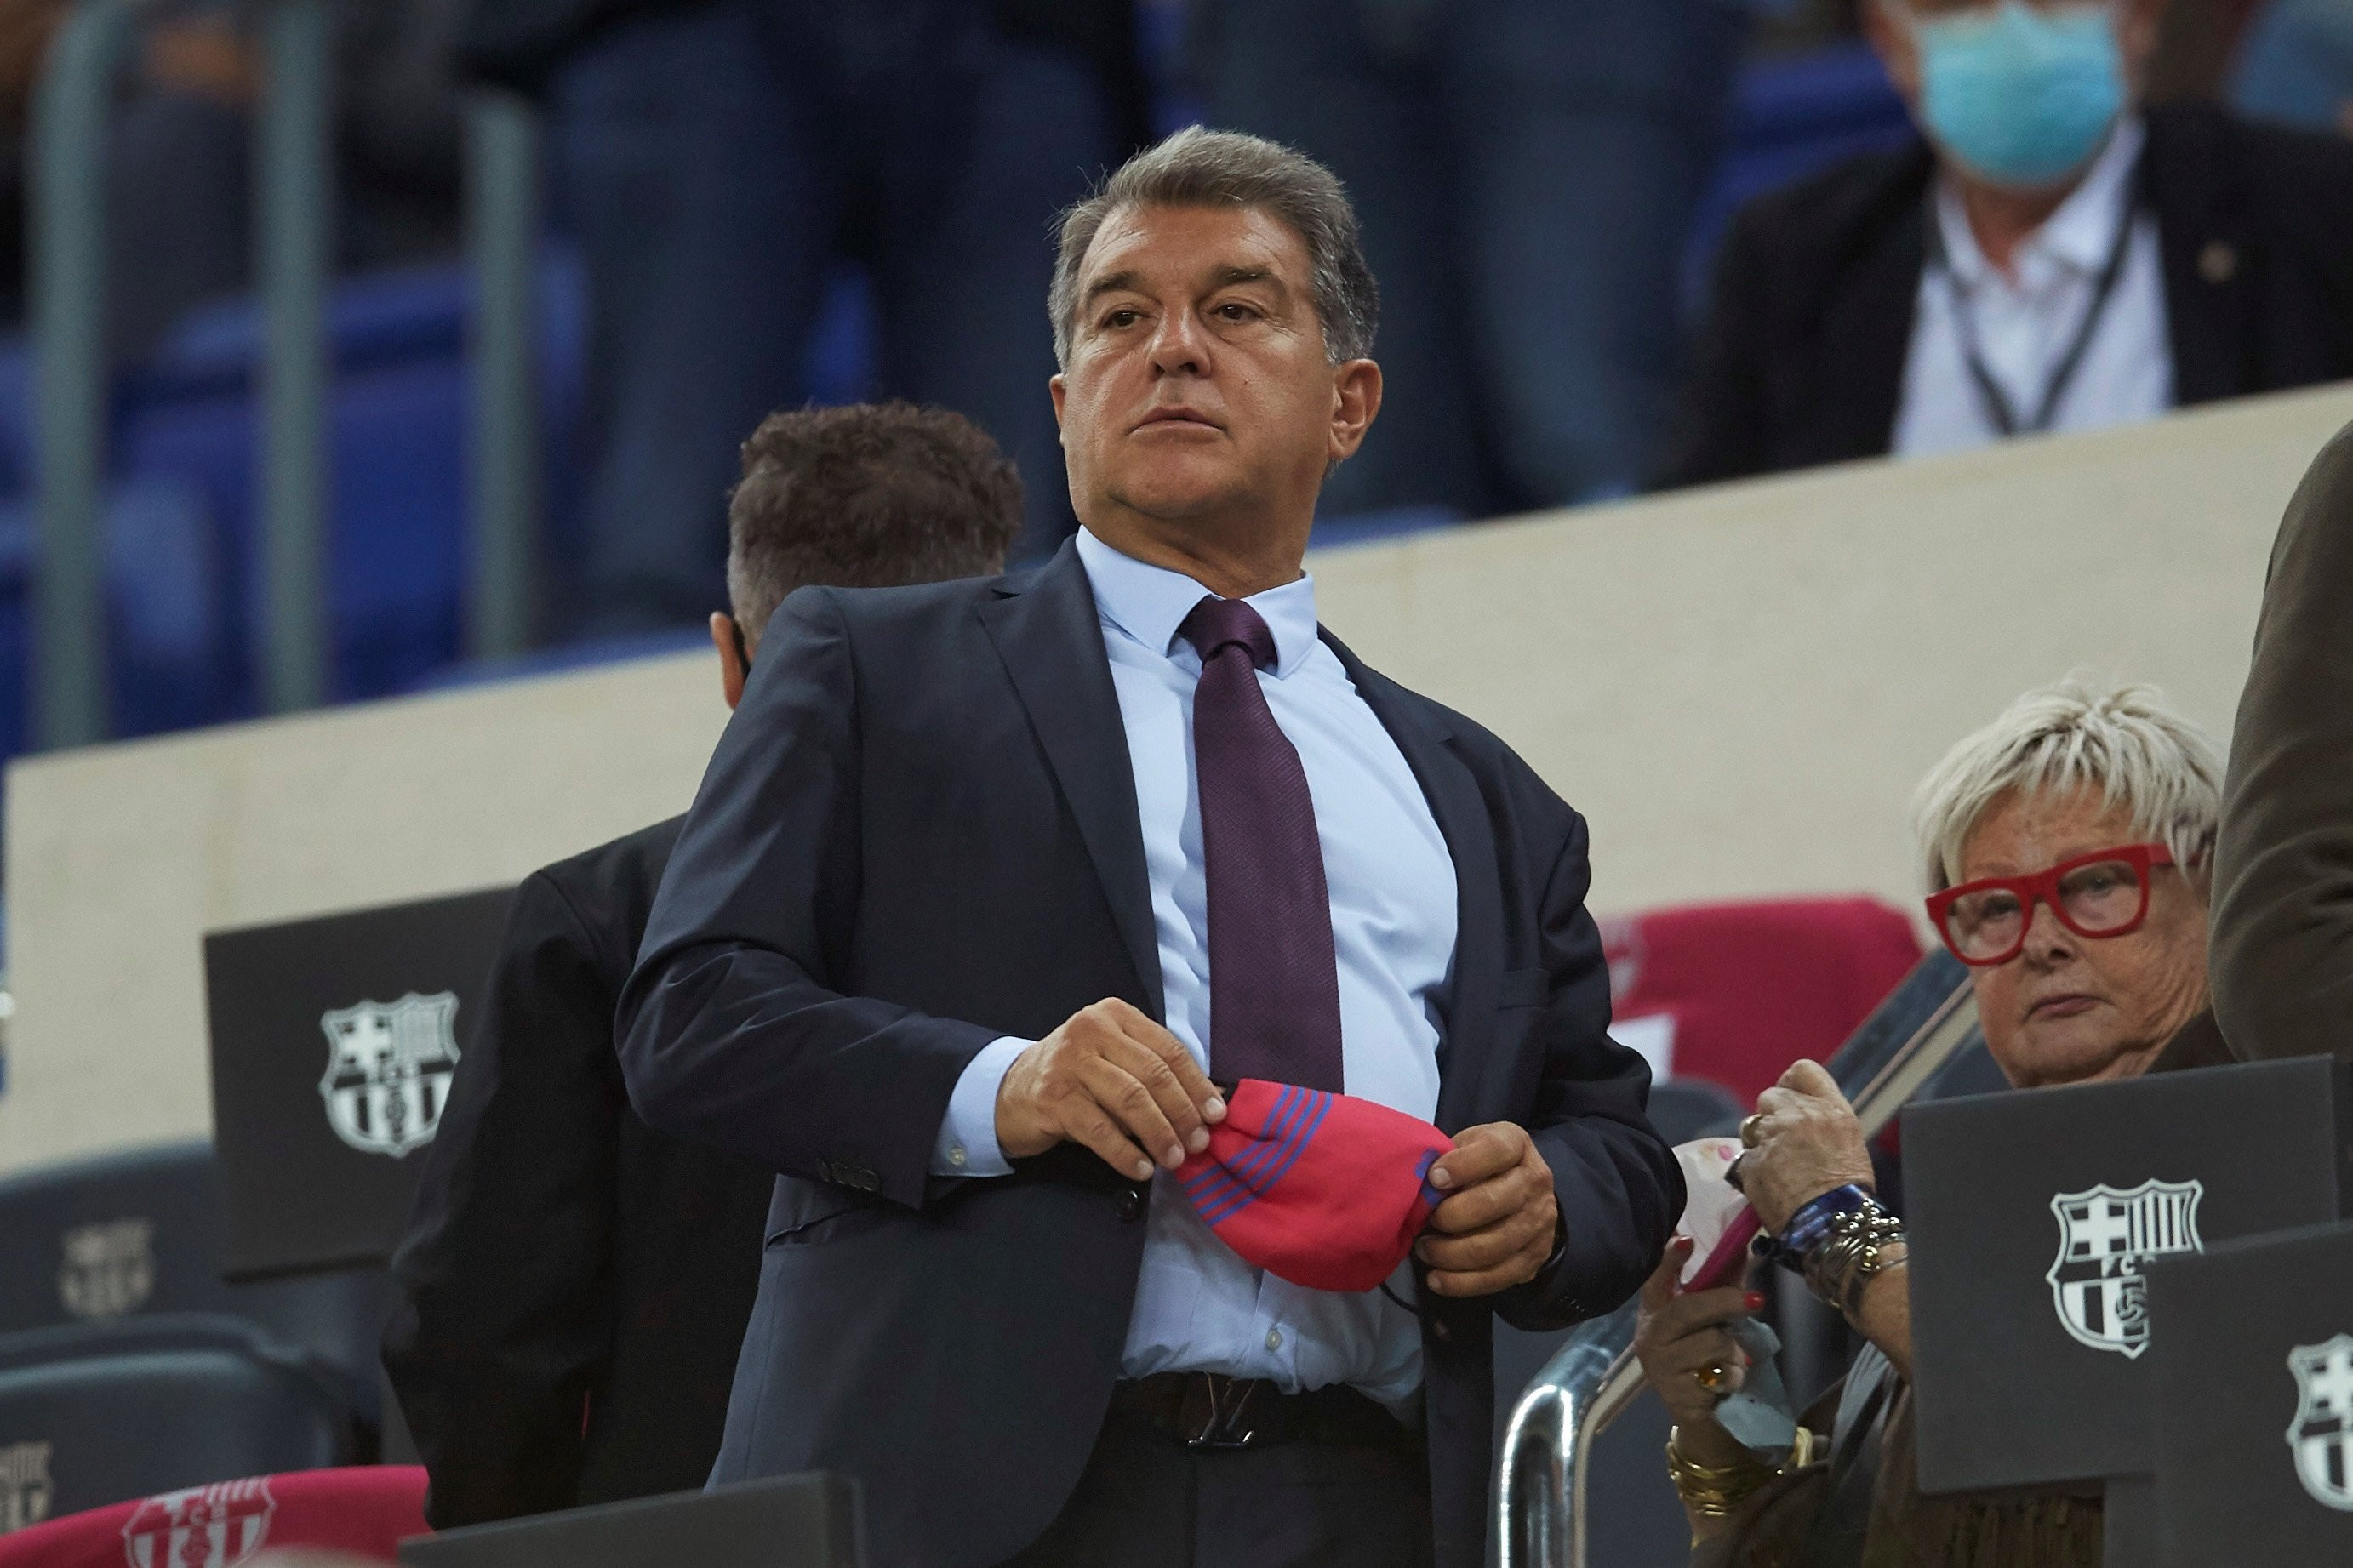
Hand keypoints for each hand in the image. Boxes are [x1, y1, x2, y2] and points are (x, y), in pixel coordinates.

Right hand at [995, 999, 1225, 1179]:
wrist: (1011, 1090)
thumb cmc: (1076, 1076)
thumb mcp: (1115, 1060)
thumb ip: (1155, 1073)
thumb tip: (1211, 1103)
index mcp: (1115, 1015)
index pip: (1169, 1049)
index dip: (1197, 1084)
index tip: (1216, 1115)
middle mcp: (1091, 1030)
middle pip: (1153, 1074)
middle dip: (1182, 1112)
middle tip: (1198, 1143)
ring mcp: (1069, 1062)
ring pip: (1130, 1099)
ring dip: (1159, 1133)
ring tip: (1175, 1158)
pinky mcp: (1053, 1097)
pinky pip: (1099, 1130)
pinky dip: (1125, 1153)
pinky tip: (1141, 1168)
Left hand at [1415, 1122, 1558, 1295]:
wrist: (1522, 1193)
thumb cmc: (1479, 1165)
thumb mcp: (1465, 1146)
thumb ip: (1445, 1158)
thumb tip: (1417, 1185)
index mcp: (1516, 1145)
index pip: (1495, 1150)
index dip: (1462, 1165)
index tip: (1433, 1179)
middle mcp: (1536, 1181)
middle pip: (1494, 1202)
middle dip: (1451, 1217)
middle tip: (1425, 1222)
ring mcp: (1540, 1222)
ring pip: (1494, 1246)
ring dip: (1451, 1253)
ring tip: (1424, 1251)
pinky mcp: (1535, 1258)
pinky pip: (1498, 1277)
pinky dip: (1462, 1283)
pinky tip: (1437, 1279)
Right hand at [1633, 1238, 1767, 1428]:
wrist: (1691, 1406)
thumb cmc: (1699, 1351)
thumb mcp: (1707, 1318)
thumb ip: (1721, 1285)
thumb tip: (1742, 1248)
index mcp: (1655, 1309)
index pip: (1657, 1278)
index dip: (1670, 1259)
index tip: (1686, 1239)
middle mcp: (1650, 1334)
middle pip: (1689, 1310)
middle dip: (1726, 1302)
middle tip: (1757, 1299)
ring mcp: (1660, 1366)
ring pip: (1712, 1344)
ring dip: (1734, 1352)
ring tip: (1733, 1360)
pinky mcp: (1676, 1393)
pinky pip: (1720, 1376)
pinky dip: (1733, 1377)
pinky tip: (1725, 1381)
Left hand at [1739, 1060, 1874, 1233]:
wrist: (1838, 1228)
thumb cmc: (1850, 1193)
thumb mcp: (1849, 1143)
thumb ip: (1822, 1122)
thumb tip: (1803, 1117)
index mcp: (1831, 1110)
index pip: (1803, 1070)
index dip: (1792, 1082)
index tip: (1790, 1095)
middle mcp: (1801, 1116)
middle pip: (1770, 1096)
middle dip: (1773, 1115)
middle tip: (1784, 1141)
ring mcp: (1773, 1137)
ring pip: (1751, 1125)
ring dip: (1760, 1141)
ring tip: (1780, 1167)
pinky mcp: (1753, 1162)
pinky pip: (1745, 1158)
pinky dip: (1754, 1170)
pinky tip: (1772, 1186)